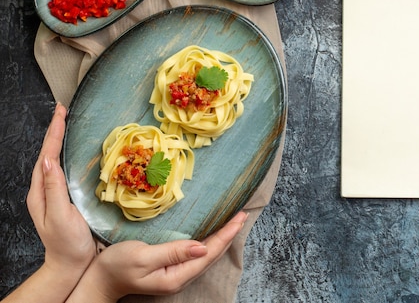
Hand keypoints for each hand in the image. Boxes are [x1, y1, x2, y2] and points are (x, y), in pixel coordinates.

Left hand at [26, 103, 95, 272]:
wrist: (70, 264)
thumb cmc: (68, 243)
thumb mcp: (61, 216)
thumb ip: (54, 188)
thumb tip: (50, 161)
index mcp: (40, 192)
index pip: (46, 156)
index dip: (54, 133)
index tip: (61, 114)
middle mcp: (43, 190)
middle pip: (47, 154)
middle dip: (54, 130)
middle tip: (62, 110)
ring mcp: (51, 194)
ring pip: (52, 160)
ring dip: (58, 140)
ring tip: (65, 123)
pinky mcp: (62, 197)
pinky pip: (61, 169)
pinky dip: (65, 154)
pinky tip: (70, 150)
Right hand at [68, 211, 247, 302]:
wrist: (98, 280)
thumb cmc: (116, 266)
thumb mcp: (143, 256)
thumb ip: (173, 251)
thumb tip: (202, 247)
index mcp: (177, 275)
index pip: (210, 252)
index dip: (227, 234)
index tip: (240, 217)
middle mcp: (181, 276)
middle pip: (213, 254)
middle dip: (229, 234)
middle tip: (243, 215)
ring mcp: (177, 273)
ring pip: (207, 254)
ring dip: (222, 237)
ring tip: (235, 221)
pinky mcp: (171, 267)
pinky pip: (197, 253)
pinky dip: (210, 240)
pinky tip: (214, 233)